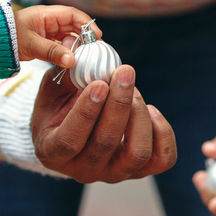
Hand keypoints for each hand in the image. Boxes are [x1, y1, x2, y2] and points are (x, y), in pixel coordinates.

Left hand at [14, 5, 100, 66]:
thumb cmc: (8, 37)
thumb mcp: (31, 44)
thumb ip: (52, 52)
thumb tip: (72, 61)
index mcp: (46, 14)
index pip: (73, 14)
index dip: (87, 24)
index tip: (97, 36)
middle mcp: (49, 21)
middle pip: (73, 26)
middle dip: (85, 37)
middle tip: (94, 50)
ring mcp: (46, 31)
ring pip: (68, 36)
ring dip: (76, 46)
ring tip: (85, 57)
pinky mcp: (43, 42)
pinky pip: (61, 45)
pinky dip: (67, 52)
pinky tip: (72, 61)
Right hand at [31, 64, 176, 183]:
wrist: (75, 131)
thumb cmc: (60, 108)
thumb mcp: (54, 89)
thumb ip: (65, 71)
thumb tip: (75, 43)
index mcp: (53, 151)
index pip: (69, 140)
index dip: (85, 112)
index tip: (99, 83)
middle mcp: (83, 170)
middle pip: (105, 143)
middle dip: (119, 104)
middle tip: (124, 72)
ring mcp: (113, 173)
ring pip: (135, 153)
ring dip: (138, 116)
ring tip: (134, 90)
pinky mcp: (140, 170)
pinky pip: (161, 159)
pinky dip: (163, 133)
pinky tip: (151, 109)